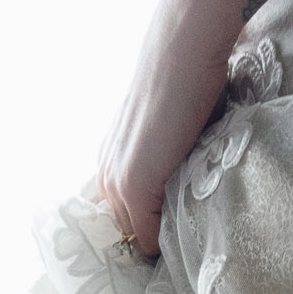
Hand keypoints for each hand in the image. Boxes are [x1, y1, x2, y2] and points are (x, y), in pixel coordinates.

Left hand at [95, 0, 248, 255]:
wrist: (184, 52)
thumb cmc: (184, 86)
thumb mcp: (168, 137)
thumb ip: (164, 166)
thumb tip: (182, 197)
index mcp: (112, 163)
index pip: (125, 218)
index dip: (148, 229)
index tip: (171, 235)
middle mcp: (107, 174)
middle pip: (129, 232)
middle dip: (153, 236)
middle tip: (181, 238)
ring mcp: (116, 181)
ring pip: (137, 236)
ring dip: (160, 239)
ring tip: (185, 236)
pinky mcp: (133, 185)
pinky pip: (147, 235)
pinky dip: (165, 241)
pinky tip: (185, 233)